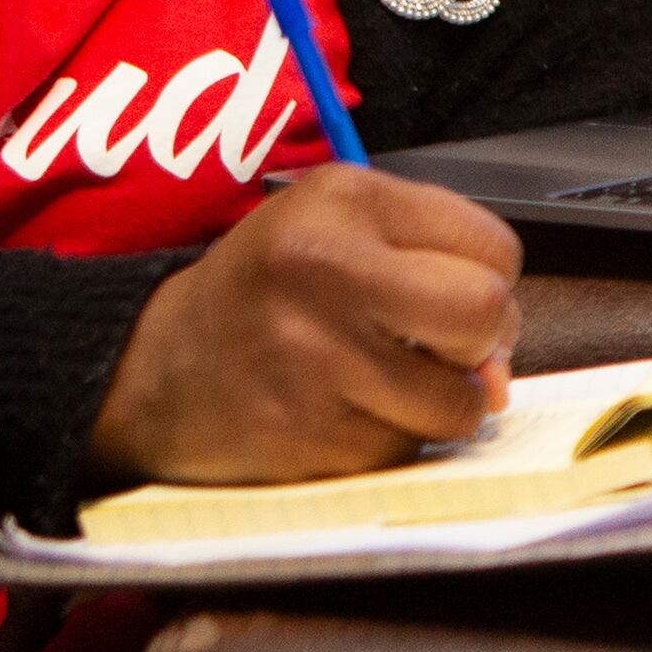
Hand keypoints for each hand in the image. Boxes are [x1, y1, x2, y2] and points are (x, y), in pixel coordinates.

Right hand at [89, 164, 522, 484]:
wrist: (150, 371)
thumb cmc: (266, 294)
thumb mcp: (338, 227)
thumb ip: (439, 262)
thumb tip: (501, 366)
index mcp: (341, 201)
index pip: (493, 246)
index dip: (484, 278)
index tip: (439, 291)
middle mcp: (326, 272)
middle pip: (485, 313)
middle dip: (478, 341)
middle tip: (430, 344)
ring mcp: (317, 360)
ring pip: (460, 401)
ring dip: (436, 401)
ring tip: (375, 380)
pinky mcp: (311, 437)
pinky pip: (407, 449)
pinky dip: (388, 438)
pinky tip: (338, 412)